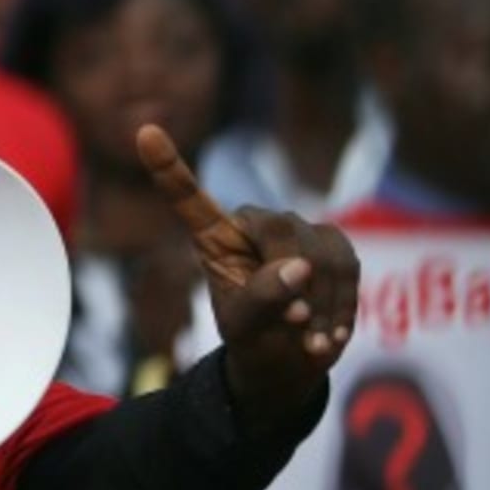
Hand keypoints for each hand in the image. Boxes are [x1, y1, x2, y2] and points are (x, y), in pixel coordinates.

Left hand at [137, 124, 359, 432]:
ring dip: (321, 304)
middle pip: (280, 232)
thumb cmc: (255, 337)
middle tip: (293, 325)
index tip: (145, 131)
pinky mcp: (332, 242)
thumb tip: (299, 267)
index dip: (167, 166)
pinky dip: (342, 304)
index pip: (187, 197)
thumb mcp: (245, 326)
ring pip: (320, 252)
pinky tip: (330, 336)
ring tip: (310, 344)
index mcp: (213, 236)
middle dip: (291, 282)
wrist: (290, 358)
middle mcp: (254, 222)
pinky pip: (345, 264)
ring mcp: (295, 228)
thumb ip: (263, 297)